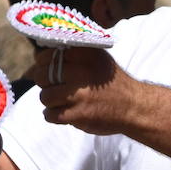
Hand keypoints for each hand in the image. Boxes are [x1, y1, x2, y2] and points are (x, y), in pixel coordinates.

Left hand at [28, 48, 142, 135]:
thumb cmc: (111, 82)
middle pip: (41, 75)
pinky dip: (54, 116)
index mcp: (84, 53)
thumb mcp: (97, 57)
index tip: (51, 71)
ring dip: (51, 101)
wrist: (133, 106)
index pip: (46, 55)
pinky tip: (65, 112)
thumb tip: (37, 56)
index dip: (44, 64)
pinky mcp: (78, 114)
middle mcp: (81, 71)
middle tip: (58, 87)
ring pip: (44, 96)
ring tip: (64, 101)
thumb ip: (72, 54)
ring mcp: (79, 94)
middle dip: (45, 83)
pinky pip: (50, 114)